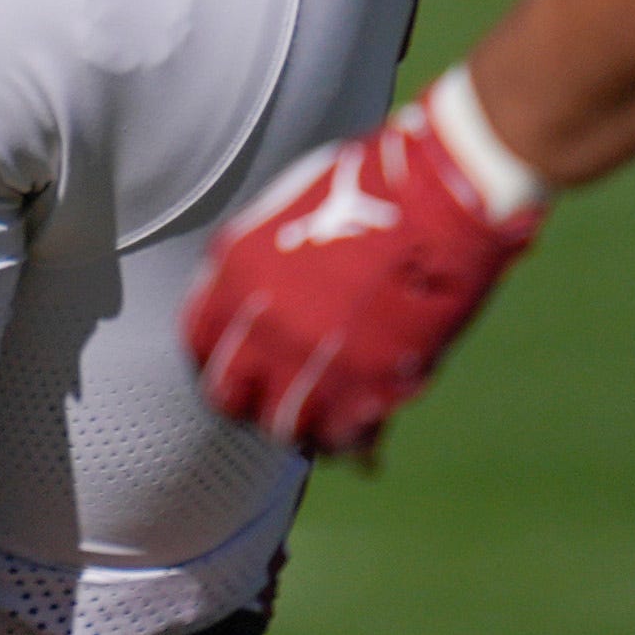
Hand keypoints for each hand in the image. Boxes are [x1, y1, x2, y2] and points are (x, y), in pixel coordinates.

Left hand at [183, 101, 540, 459]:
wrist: (437, 200)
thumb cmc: (368, 192)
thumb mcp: (284, 216)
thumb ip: (261, 268)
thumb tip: (256, 305)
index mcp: (234, 272)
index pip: (197, 340)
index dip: (214, 360)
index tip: (234, 366)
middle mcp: (264, 321)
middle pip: (228, 394)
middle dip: (247, 402)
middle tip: (270, 403)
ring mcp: (317, 357)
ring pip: (283, 427)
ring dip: (298, 428)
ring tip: (315, 423)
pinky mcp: (373, 382)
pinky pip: (343, 437)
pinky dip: (348, 442)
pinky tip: (357, 437)